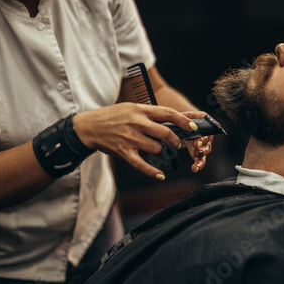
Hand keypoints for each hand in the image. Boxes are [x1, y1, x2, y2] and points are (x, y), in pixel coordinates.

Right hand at [73, 103, 196, 178]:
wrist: (88, 126)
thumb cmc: (112, 116)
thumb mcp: (131, 108)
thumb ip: (149, 115)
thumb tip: (172, 121)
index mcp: (140, 110)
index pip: (168, 114)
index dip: (184, 120)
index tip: (194, 126)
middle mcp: (137, 123)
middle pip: (166, 133)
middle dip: (175, 140)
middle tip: (177, 143)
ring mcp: (130, 138)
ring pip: (156, 148)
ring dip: (162, 151)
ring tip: (160, 150)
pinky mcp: (123, 152)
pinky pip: (142, 164)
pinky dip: (153, 171)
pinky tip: (160, 175)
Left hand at [181, 111, 213, 172]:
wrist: (178, 124)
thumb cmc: (182, 118)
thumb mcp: (184, 115)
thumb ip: (187, 118)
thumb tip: (191, 125)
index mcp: (205, 126)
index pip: (207, 133)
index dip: (203, 138)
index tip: (197, 142)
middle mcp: (206, 136)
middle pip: (207, 143)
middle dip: (203, 148)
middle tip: (196, 149)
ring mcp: (202, 145)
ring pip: (205, 152)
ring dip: (201, 157)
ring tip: (196, 162)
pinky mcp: (197, 152)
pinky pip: (200, 159)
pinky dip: (198, 165)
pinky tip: (194, 168)